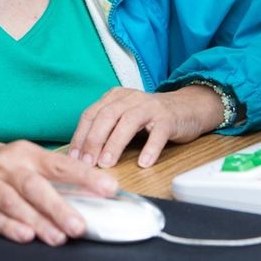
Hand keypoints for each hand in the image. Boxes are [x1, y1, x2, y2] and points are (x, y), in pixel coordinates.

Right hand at [0, 139, 117, 245]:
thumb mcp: (23, 160)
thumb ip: (51, 174)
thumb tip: (91, 192)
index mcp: (28, 153)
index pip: (60, 164)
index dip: (85, 176)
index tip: (109, 187)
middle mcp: (9, 166)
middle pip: (36, 186)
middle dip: (59, 207)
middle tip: (80, 226)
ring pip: (16, 203)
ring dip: (38, 221)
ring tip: (58, 238)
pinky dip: (10, 226)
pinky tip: (25, 236)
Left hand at [68, 85, 222, 168]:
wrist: (187, 107)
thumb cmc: (150, 117)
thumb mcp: (124, 116)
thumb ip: (106, 128)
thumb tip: (82, 155)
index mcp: (115, 97)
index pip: (91, 114)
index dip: (80, 136)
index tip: (73, 157)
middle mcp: (130, 98)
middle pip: (106, 116)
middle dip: (93, 140)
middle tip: (86, 163)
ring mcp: (150, 107)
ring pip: (128, 122)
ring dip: (115, 144)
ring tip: (106, 163)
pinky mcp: (168, 119)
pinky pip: (158, 134)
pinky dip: (150, 149)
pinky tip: (143, 163)